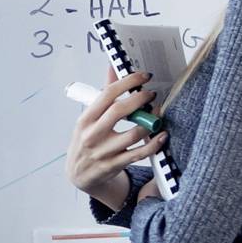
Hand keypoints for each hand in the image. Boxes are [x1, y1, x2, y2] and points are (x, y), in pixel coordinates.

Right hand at [66, 71, 163, 205]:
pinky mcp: (114, 165)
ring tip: (158, 114)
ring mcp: (103, 152)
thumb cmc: (87, 141)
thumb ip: (104, 95)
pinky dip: (154, 144)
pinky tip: (162, 135)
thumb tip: (113, 67)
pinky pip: (139, 153)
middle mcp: (92, 135)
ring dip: (151, 122)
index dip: (127, 82)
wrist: (79, 174)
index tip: (143, 77)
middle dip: (140, 99)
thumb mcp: (89, 120)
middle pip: (119, 111)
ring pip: (133, 134)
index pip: (106, 95)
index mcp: (85, 120)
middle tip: (152, 94)